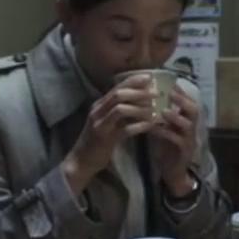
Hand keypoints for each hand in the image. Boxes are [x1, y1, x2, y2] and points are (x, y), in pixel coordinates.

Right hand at [61, 74, 156, 193]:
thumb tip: (141, 102)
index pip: (117, 87)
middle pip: (119, 95)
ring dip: (140, 108)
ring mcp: (100, 124)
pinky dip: (139, 126)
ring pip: (121, 109)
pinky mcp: (105, 139)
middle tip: (156, 93)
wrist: (82, 161)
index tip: (150, 77)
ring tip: (155, 110)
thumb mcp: (108, 122)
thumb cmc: (98, 141)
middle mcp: (98, 111)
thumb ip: (119, 111)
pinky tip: (150, 126)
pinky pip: (124, 129)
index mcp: (99, 105)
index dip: (133, 81)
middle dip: (139, 92)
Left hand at [149, 86, 199, 197]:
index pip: (189, 101)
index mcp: (187, 121)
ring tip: (163, 110)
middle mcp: (192, 128)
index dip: (181, 92)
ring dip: (175, 116)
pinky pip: (177, 139)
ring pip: (188, 124)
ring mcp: (189, 139)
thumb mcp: (165, 128)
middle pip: (194, 110)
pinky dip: (166, 132)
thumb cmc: (167, 148)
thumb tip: (148, 98)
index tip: (169, 82)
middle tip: (170, 93)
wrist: (173, 172)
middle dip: (182, 100)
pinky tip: (154, 129)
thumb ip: (161, 116)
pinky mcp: (184, 151)